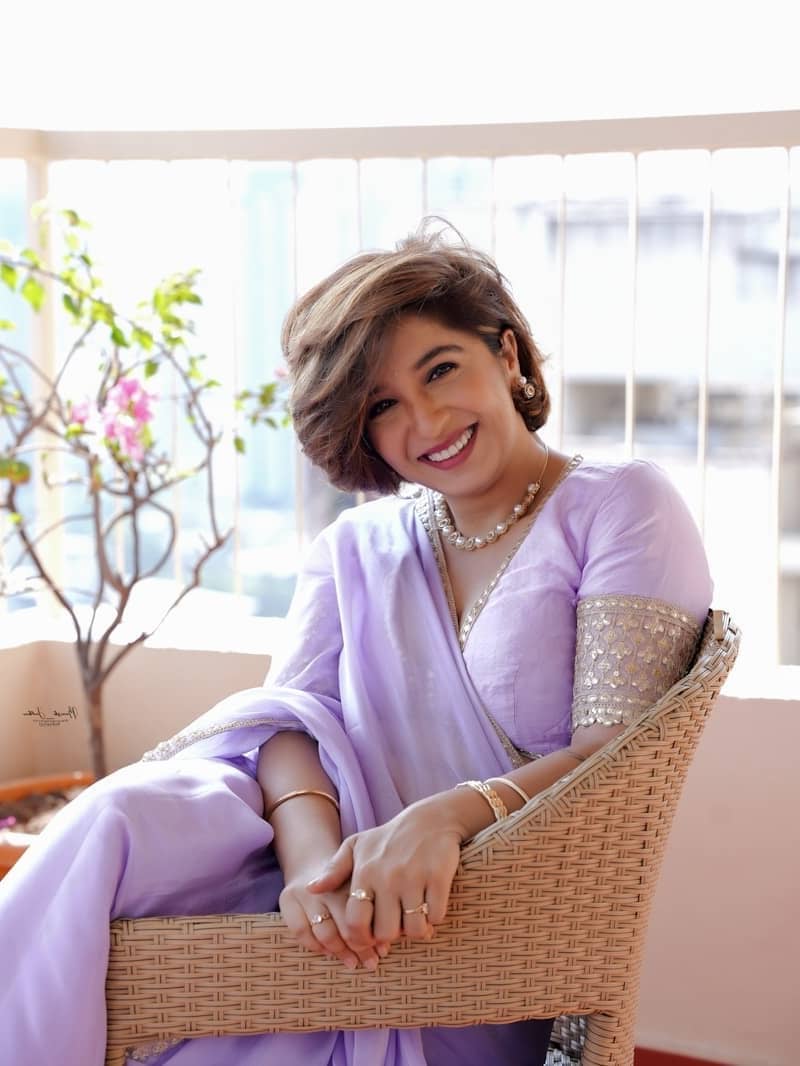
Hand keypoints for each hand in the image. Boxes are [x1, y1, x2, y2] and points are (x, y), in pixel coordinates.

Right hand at [279, 874, 385, 970]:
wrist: (312, 859)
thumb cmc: (344, 877)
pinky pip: (301, 932)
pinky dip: (316, 946)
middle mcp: (325, 885)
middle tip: (371, 962)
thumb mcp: (359, 880)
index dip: (371, 936)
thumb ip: (371, 908)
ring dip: (340, 952)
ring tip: (353, 962)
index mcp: (348, 876)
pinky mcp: (286, 899)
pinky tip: (328, 952)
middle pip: (344, 926)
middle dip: (360, 948)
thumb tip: (384, 947)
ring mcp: (304, 891)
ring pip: (324, 933)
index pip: (361, 915)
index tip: (382, 950)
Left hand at [306, 794, 463, 955]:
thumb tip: (311, 889)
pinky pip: (436, 917)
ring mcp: (414, 878)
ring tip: (414, 915)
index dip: (361, 938)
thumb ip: (334, 870)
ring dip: (416, 929)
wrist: (431, 819)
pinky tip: (430, 904)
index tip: (370, 936)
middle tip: (396, 923)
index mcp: (365, 873)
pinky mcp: (438, 878)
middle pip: (386, 933)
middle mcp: (387, 877)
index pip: (355, 922)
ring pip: (414, 930)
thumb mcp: (357, 846)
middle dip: (391, 935)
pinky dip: (435, 917)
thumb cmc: (389, 837)